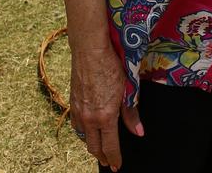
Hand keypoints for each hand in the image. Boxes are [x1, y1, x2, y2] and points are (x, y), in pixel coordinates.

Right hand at [70, 42, 143, 170]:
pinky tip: (87, 130)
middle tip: (108, 162)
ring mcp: (79, 112)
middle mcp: (89, 118)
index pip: (110, 147)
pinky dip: (83, 132)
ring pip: (84, 137)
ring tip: (99, 148)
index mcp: (105, 117)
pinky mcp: (72, 103)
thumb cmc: (111, 66)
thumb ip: (131, 112)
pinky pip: (77, 125)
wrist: (89, 50)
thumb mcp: (127, 88)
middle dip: (102, 157)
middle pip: (94, 147)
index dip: (114, 159)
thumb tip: (139, 132)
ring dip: (92, 145)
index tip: (117, 166)